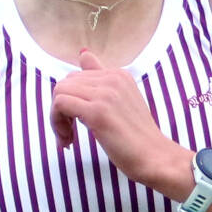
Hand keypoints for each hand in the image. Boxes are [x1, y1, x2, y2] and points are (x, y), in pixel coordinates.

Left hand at [50, 49, 188, 193]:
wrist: (155, 158)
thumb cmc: (137, 138)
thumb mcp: (120, 101)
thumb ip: (100, 79)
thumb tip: (83, 53)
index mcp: (118, 74)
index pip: (76, 77)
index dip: (71, 100)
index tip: (75, 123)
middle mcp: (112, 78)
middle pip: (65, 84)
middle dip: (60, 110)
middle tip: (70, 134)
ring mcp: (105, 94)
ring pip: (59, 92)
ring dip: (56, 118)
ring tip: (68, 138)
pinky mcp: (97, 112)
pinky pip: (59, 104)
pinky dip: (56, 123)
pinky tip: (69, 140)